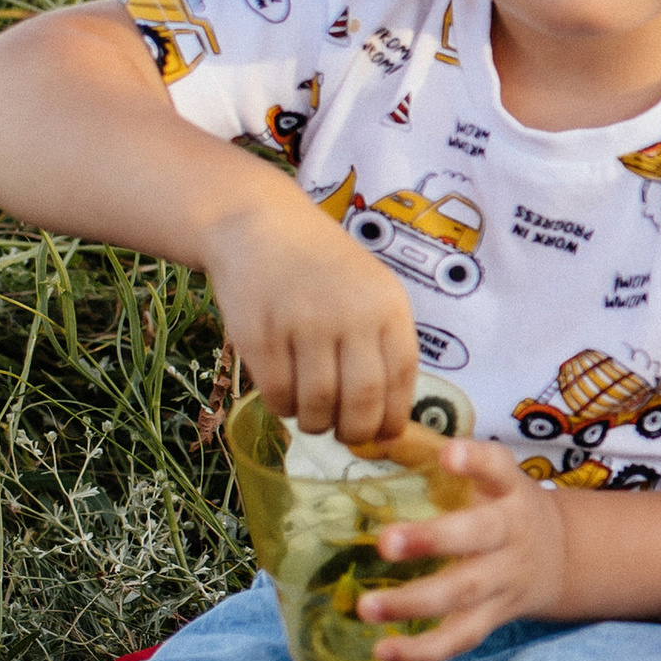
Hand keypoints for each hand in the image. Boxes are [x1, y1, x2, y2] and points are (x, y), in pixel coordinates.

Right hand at [203, 196, 420, 448]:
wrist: (259, 225)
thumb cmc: (322, 267)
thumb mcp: (370, 291)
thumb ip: (383, 347)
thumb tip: (390, 426)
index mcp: (386, 305)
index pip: (401, 377)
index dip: (393, 417)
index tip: (383, 435)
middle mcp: (349, 315)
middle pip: (361, 399)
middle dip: (354, 430)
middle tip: (344, 434)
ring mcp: (302, 324)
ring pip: (317, 403)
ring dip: (316, 423)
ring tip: (313, 415)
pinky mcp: (259, 334)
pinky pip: (277, 393)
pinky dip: (283, 407)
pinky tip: (286, 397)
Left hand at [360, 439, 575, 660]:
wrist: (559, 557)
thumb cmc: (502, 506)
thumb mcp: (484, 475)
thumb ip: (427, 453)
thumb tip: (366, 437)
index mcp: (508, 491)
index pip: (498, 469)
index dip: (475, 461)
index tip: (449, 454)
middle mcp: (511, 534)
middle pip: (478, 537)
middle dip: (433, 540)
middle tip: (385, 542)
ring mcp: (503, 580)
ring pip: (463, 595)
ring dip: (414, 603)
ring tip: (367, 607)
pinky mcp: (492, 617)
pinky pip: (459, 638)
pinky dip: (422, 651)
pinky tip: (382, 650)